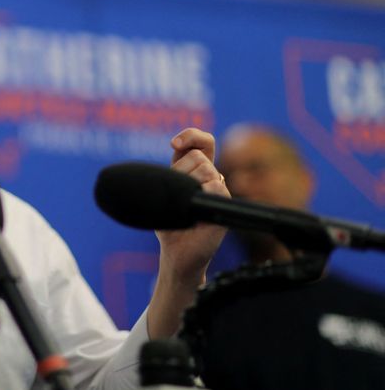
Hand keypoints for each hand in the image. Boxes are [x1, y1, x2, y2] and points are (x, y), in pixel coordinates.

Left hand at [160, 127, 228, 281]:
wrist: (177, 253)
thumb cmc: (169, 225)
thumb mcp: (164, 192)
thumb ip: (170, 171)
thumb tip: (174, 149)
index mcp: (197, 172)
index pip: (202, 142)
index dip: (191, 136)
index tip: (174, 143)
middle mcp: (211, 178)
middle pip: (198, 155)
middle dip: (179, 170)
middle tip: (173, 192)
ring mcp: (219, 191)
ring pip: (206, 168)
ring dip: (187, 183)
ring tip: (182, 206)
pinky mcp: (224, 205)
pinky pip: (217, 186)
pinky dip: (202, 193)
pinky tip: (193, 210)